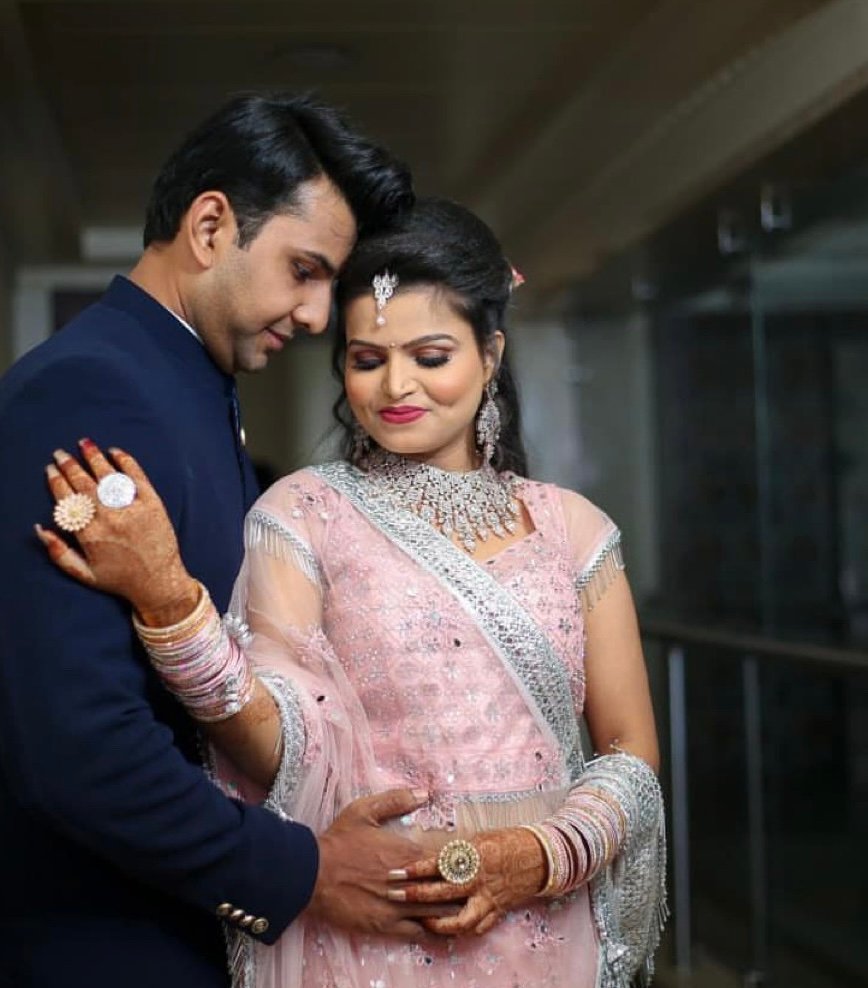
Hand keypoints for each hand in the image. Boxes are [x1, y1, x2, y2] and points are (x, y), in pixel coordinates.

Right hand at [36, 440, 197, 625]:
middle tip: (60, 453)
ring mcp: (132, 509)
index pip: (68, 499)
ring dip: (94, 457)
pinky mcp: (153, 504)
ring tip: (84, 444)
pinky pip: (137, 477)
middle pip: (84, 483)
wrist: (159, 583)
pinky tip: (115, 452)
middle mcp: (109, 518)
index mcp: (90, 534)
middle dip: (70, 465)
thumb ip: (58, 552)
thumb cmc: (119, 579)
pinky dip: (126, 462)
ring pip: (108, 476)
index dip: (57, 481)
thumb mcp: (83, 573)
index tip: (51, 469)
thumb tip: (40, 528)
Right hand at [307, 788, 464, 938]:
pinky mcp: (385, 926)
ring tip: (459, 906)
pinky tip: (436, 926)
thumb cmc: (339, 841)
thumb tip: (424, 792)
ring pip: (437, 914)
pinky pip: (417, 933)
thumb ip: (396, 800)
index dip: (458, 862)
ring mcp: (397, 907)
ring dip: (449, 909)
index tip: (464, 861)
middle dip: (460, 887)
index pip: (447, 861)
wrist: (311, 875)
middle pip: (447, 889)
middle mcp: (407, 882)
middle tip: (471, 885)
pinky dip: (430, 930)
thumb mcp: (364, 811)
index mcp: (407, 853)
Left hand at [387, 827, 545, 936]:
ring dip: (437, 923)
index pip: (438, 864)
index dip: (415, 869)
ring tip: (421, 920)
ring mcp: (488, 899)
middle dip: (416, 895)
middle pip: (442, 892)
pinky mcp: (496, 912)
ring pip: (459, 920)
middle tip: (394, 894)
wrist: (537, 856)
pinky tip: (446, 929)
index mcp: (474, 856)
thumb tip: (429, 854)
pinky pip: (477, 928)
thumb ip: (455, 850)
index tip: (396, 872)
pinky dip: (460, 931)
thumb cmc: (505, 841)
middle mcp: (479, 880)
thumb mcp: (477, 837)